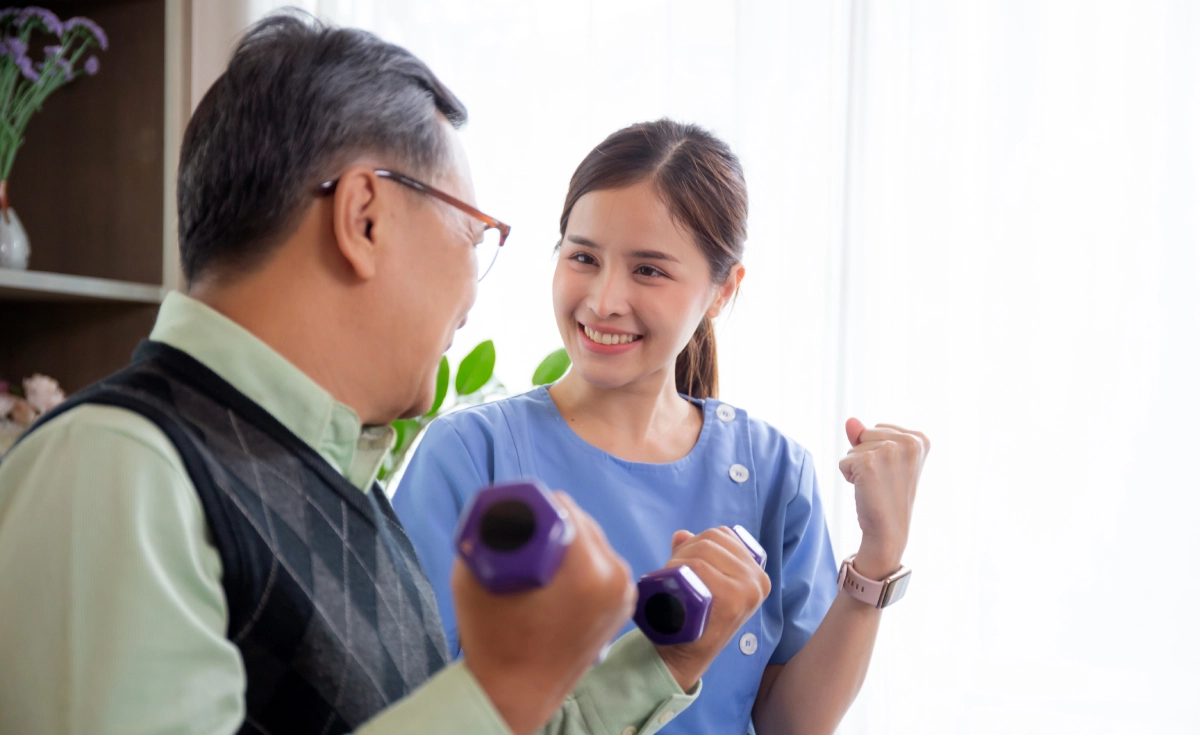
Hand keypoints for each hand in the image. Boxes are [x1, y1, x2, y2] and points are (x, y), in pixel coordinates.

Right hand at [454, 492, 635, 734]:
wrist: (516, 690)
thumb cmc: (490, 633)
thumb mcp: (479, 570)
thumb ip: (494, 525)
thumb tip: (509, 501)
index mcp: (585, 566)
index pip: (562, 506)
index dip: (535, 505)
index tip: (516, 518)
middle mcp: (614, 574)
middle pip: (581, 521)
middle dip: (553, 523)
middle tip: (525, 538)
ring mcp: (624, 590)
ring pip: (593, 541)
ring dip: (569, 542)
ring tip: (541, 563)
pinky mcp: (624, 602)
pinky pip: (603, 563)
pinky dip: (583, 563)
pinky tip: (560, 578)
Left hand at [653, 527, 771, 690]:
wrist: (683, 656)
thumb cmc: (693, 618)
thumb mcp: (702, 583)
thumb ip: (696, 556)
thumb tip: (681, 534)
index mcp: (757, 572)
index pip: (723, 535)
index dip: (696, 540)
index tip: (681, 559)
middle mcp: (758, 579)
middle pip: (712, 540)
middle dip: (685, 550)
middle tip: (671, 572)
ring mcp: (748, 590)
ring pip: (703, 551)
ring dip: (679, 559)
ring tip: (672, 579)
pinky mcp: (733, 600)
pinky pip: (700, 568)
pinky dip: (680, 569)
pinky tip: (674, 584)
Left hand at [838, 418, 929, 578]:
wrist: (889, 530)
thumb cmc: (887, 495)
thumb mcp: (883, 459)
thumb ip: (866, 435)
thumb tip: (850, 420)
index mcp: (920, 439)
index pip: (879, 428)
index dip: (878, 451)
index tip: (892, 472)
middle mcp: (909, 442)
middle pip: (865, 433)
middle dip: (866, 456)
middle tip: (883, 480)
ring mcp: (889, 451)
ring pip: (853, 447)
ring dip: (857, 466)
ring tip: (876, 485)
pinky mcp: (868, 462)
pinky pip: (844, 461)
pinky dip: (848, 476)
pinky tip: (866, 489)